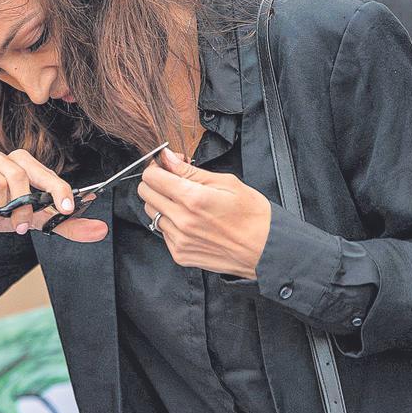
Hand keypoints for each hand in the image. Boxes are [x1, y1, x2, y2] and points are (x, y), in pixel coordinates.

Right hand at [0, 150, 108, 250]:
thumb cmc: (0, 213)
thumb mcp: (36, 221)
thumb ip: (65, 224)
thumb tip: (100, 230)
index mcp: (22, 164)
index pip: (45, 173)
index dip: (58, 189)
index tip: (67, 209)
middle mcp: (1, 160)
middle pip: (20, 175)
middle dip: (24, 207)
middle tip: (23, 227)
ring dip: (0, 210)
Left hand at [138, 149, 271, 277]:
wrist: (266, 250)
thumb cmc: (252, 215)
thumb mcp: (226, 182)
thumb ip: (190, 171)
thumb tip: (167, 157)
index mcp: (192, 198)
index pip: (151, 178)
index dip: (157, 168)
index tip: (167, 167)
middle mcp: (181, 221)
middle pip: (145, 194)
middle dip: (156, 183)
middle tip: (174, 181)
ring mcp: (179, 240)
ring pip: (151, 213)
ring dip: (162, 203)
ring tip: (184, 202)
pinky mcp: (180, 254)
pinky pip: (162, 232)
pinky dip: (170, 222)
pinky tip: (189, 220)